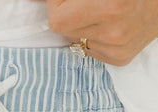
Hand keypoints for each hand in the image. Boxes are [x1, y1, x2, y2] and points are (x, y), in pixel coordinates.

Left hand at [30, 0, 157, 65]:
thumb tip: (37, 1)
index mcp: (111, 7)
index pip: (57, 19)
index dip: (55, 4)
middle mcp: (114, 33)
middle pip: (63, 31)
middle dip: (65, 13)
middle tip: (81, 2)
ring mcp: (118, 50)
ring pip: (75, 41)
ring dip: (79, 25)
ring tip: (100, 10)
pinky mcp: (121, 59)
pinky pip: (90, 50)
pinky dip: (92, 35)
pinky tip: (109, 24)